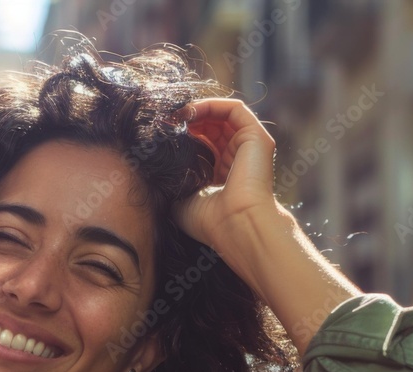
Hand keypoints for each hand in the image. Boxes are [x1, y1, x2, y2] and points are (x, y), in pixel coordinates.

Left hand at [173, 98, 282, 280]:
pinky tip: (190, 112)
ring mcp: (248, 147)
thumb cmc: (209, 220)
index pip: (202, 145)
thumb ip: (173, 177)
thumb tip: (155, 160)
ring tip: (175, 115)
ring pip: (221, 115)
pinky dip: (211, 105)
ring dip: (197, 110)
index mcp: (221, 175)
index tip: (160, 135)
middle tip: (165, 122)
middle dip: (187, 121)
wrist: (235, 225)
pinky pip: (233, 109)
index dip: (182, 136)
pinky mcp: (257, 137)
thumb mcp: (181, 197)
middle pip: (211, 127)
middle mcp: (236, 159)